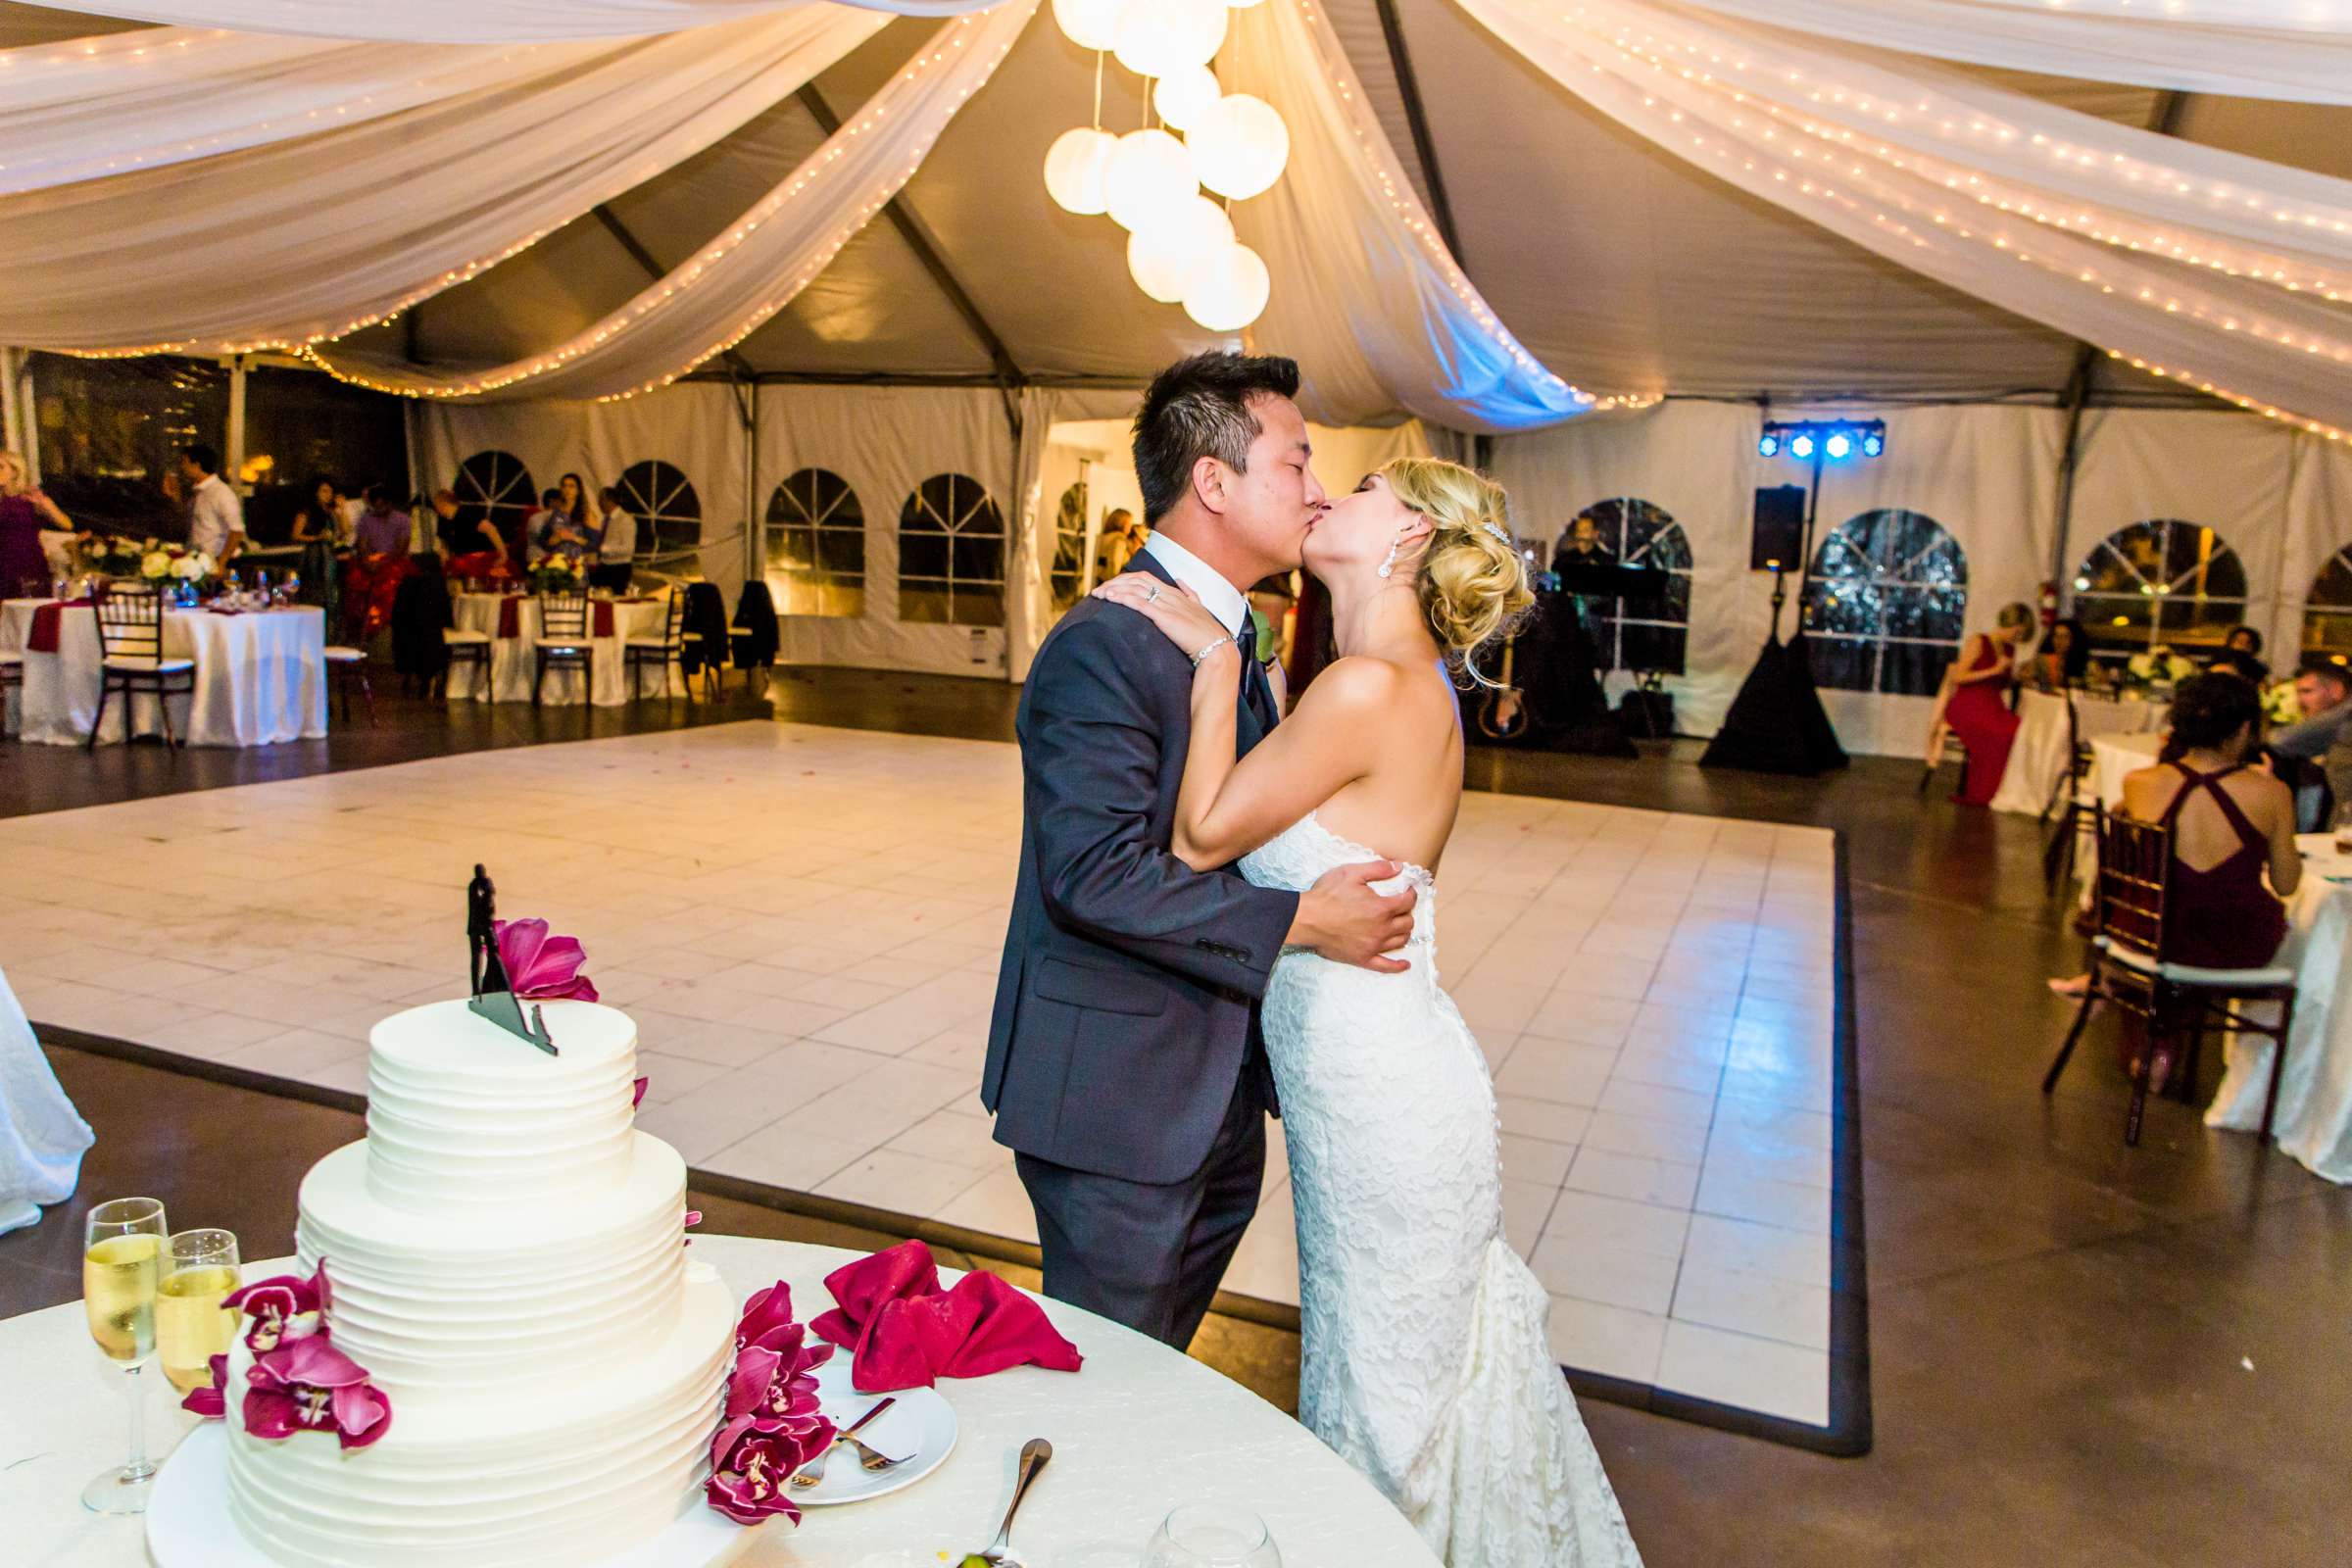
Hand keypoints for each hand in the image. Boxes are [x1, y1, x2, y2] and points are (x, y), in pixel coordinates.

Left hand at [1091, 575, 1232, 661]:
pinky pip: (1139, 603)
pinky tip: (1110, 599)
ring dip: (1113, 589)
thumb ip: (1190, 593)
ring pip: (1135, 589)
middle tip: (1098, 591)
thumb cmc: (1208, 635)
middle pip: (1136, 580)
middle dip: (1114, 583)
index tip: (1112, 587)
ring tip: (1098, 594)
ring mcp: (1168, 605)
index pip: (1146, 578)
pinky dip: (1122, 598)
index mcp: (1177, 593)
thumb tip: (1180, 580)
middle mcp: (1171, 595)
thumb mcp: (1199, 609)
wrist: (1217, 649)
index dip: (1126, 580)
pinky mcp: (1165, 617)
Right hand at [1289, 860, 1416, 974]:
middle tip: (1400, 907)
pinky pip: (1386, 966)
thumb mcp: (1351, 873)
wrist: (1306, 919)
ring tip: (1399, 925)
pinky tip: (1405, 963)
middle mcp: (1381, 929)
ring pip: (1400, 941)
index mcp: (1381, 908)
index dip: (1411, 894)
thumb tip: (1399, 866)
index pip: (1407, 902)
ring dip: (1404, 932)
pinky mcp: (1363, 958)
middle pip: (1407, 923)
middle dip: (1407, 912)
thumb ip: (1377, 869)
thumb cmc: (1326, 895)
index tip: (1408, 890)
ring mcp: (1373, 946)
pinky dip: (1398, 965)